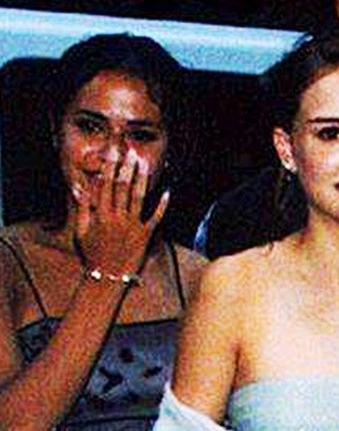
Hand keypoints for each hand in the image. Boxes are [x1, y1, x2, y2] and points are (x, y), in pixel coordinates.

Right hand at [73, 148, 168, 277]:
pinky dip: (162, 206)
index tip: (113, 152)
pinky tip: (167, 192)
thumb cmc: (92, 255)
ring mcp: (133, 227)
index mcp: (101, 215)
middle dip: (127, 168)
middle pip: (123, 188)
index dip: (110, 167)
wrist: (107, 278)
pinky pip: (155, 218)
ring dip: (142, 179)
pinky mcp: (145, 236)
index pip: (105, 185)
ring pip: (139, 198)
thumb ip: (81, 208)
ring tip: (145, 163)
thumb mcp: (80, 231)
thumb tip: (78, 187)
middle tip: (132, 152)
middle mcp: (117, 218)